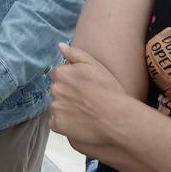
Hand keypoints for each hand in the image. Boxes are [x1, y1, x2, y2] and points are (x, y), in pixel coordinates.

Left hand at [49, 42, 136, 156]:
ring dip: (65, 108)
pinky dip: (63, 123)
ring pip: (56, 106)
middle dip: (66, 94)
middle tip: (85, 100)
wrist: (115, 117)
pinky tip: (78, 123)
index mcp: (61, 74)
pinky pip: (55, 123)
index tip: (82, 87)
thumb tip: (60, 46)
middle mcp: (54, 90)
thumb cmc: (108, 89)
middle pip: (56, 90)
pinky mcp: (57, 124)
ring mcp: (55, 108)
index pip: (58, 75)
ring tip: (83, 112)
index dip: (70, 81)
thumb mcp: (94, 64)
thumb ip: (74, 53)